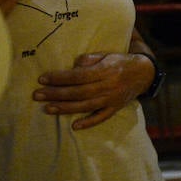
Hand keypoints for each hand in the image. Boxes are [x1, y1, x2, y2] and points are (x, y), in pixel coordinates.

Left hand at [34, 51, 151, 130]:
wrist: (144, 74)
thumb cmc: (120, 62)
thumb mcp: (106, 55)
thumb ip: (89, 60)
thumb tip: (72, 67)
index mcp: (105, 70)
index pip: (78, 76)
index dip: (59, 78)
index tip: (42, 79)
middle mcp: (108, 86)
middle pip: (78, 92)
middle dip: (56, 93)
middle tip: (37, 95)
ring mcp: (112, 99)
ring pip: (86, 106)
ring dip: (65, 108)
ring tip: (47, 108)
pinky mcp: (115, 108)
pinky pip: (101, 117)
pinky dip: (88, 122)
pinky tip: (74, 126)